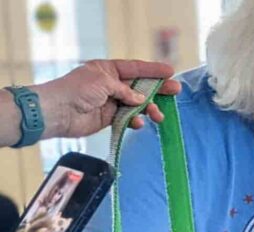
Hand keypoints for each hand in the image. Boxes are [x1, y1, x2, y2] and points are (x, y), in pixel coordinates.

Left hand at [35, 60, 181, 138]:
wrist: (60, 112)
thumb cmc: (77, 90)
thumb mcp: (103, 82)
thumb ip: (124, 90)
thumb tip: (140, 100)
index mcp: (108, 70)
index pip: (135, 68)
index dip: (153, 70)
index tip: (170, 72)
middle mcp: (111, 84)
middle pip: (140, 87)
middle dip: (158, 90)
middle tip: (175, 92)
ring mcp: (112, 102)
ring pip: (137, 105)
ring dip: (149, 110)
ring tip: (158, 116)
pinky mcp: (110, 118)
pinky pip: (128, 118)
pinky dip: (135, 121)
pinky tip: (139, 123)